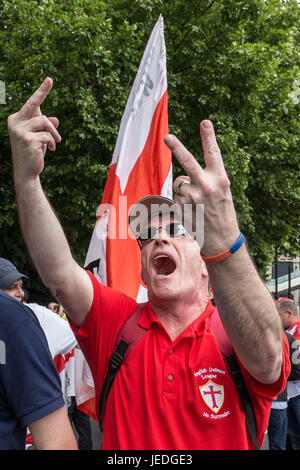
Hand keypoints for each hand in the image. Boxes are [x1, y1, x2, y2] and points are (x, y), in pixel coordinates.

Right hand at [8, 77, 60, 178]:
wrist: (27, 171)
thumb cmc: (33, 153)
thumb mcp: (40, 138)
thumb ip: (46, 128)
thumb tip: (55, 119)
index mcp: (16, 119)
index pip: (31, 103)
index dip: (41, 91)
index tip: (50, 79)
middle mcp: (15, 122)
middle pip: (33, 104)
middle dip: (42, 91)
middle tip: (50, 79)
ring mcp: (20, 130)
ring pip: (45, 122)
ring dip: (54, 133)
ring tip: (55, 142)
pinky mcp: (28, 139)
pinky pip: (48, 135)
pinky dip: (52, 142)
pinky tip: (50, 150)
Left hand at [164, 120, 239, 254]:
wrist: (220, 238)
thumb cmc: (223, 211)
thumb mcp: (223, 191)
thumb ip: (208, 178)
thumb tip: (185, 175)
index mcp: (220, 179)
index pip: (213, 153)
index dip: (208, 136)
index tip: (204, 122)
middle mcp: (206, 186)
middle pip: (188, 162)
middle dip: (176, 147)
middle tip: (167, 137)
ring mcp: (192, 197)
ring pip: (179, 182)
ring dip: (184, 189)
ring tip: (195, 202)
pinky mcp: (182, 208)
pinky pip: (176, 197)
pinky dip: (180, 201)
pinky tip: (191, 210)